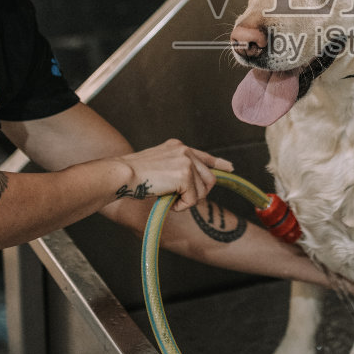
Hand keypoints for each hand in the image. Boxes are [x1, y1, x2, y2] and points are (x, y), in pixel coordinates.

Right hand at [113, 139, 229, 210]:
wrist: (123, 175)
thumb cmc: (134, 176)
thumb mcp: (159, 166)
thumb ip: (177, 170)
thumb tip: (194, 185)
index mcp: (178, 147)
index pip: (205, 156)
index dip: (219, 164)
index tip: (230, 168)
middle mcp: (185, 150)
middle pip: (209, 179)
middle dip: (198, 194)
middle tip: (181, 201)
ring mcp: (186, 161)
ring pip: (202, 191)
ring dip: (187, 201)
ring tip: (169, 198)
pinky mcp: (185, 175)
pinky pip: (192, 200)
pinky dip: (181, 206)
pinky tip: (168, 201)